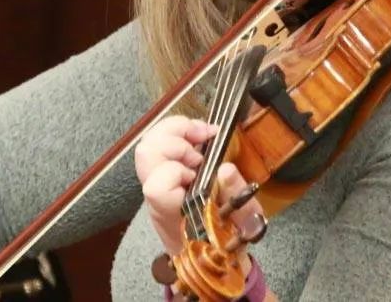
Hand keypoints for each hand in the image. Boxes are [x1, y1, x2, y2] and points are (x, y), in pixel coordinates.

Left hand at [134, 116, 264, 257]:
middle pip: (146, 153)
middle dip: (176, 136)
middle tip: (204, 139)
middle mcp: (158, 197)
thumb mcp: (244, 227)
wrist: (209, 259)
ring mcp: (156, 183)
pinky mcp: (162, 174)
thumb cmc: (226, 245)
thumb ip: (237, 199)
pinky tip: (200, 140)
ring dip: (177, 131)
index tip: (202, 169)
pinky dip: (179, 134)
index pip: (157, 186)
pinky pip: (160, 145)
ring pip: (149, 144)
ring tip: (202, 137)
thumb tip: (225, 169)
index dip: (177, 170)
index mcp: (173, 214)